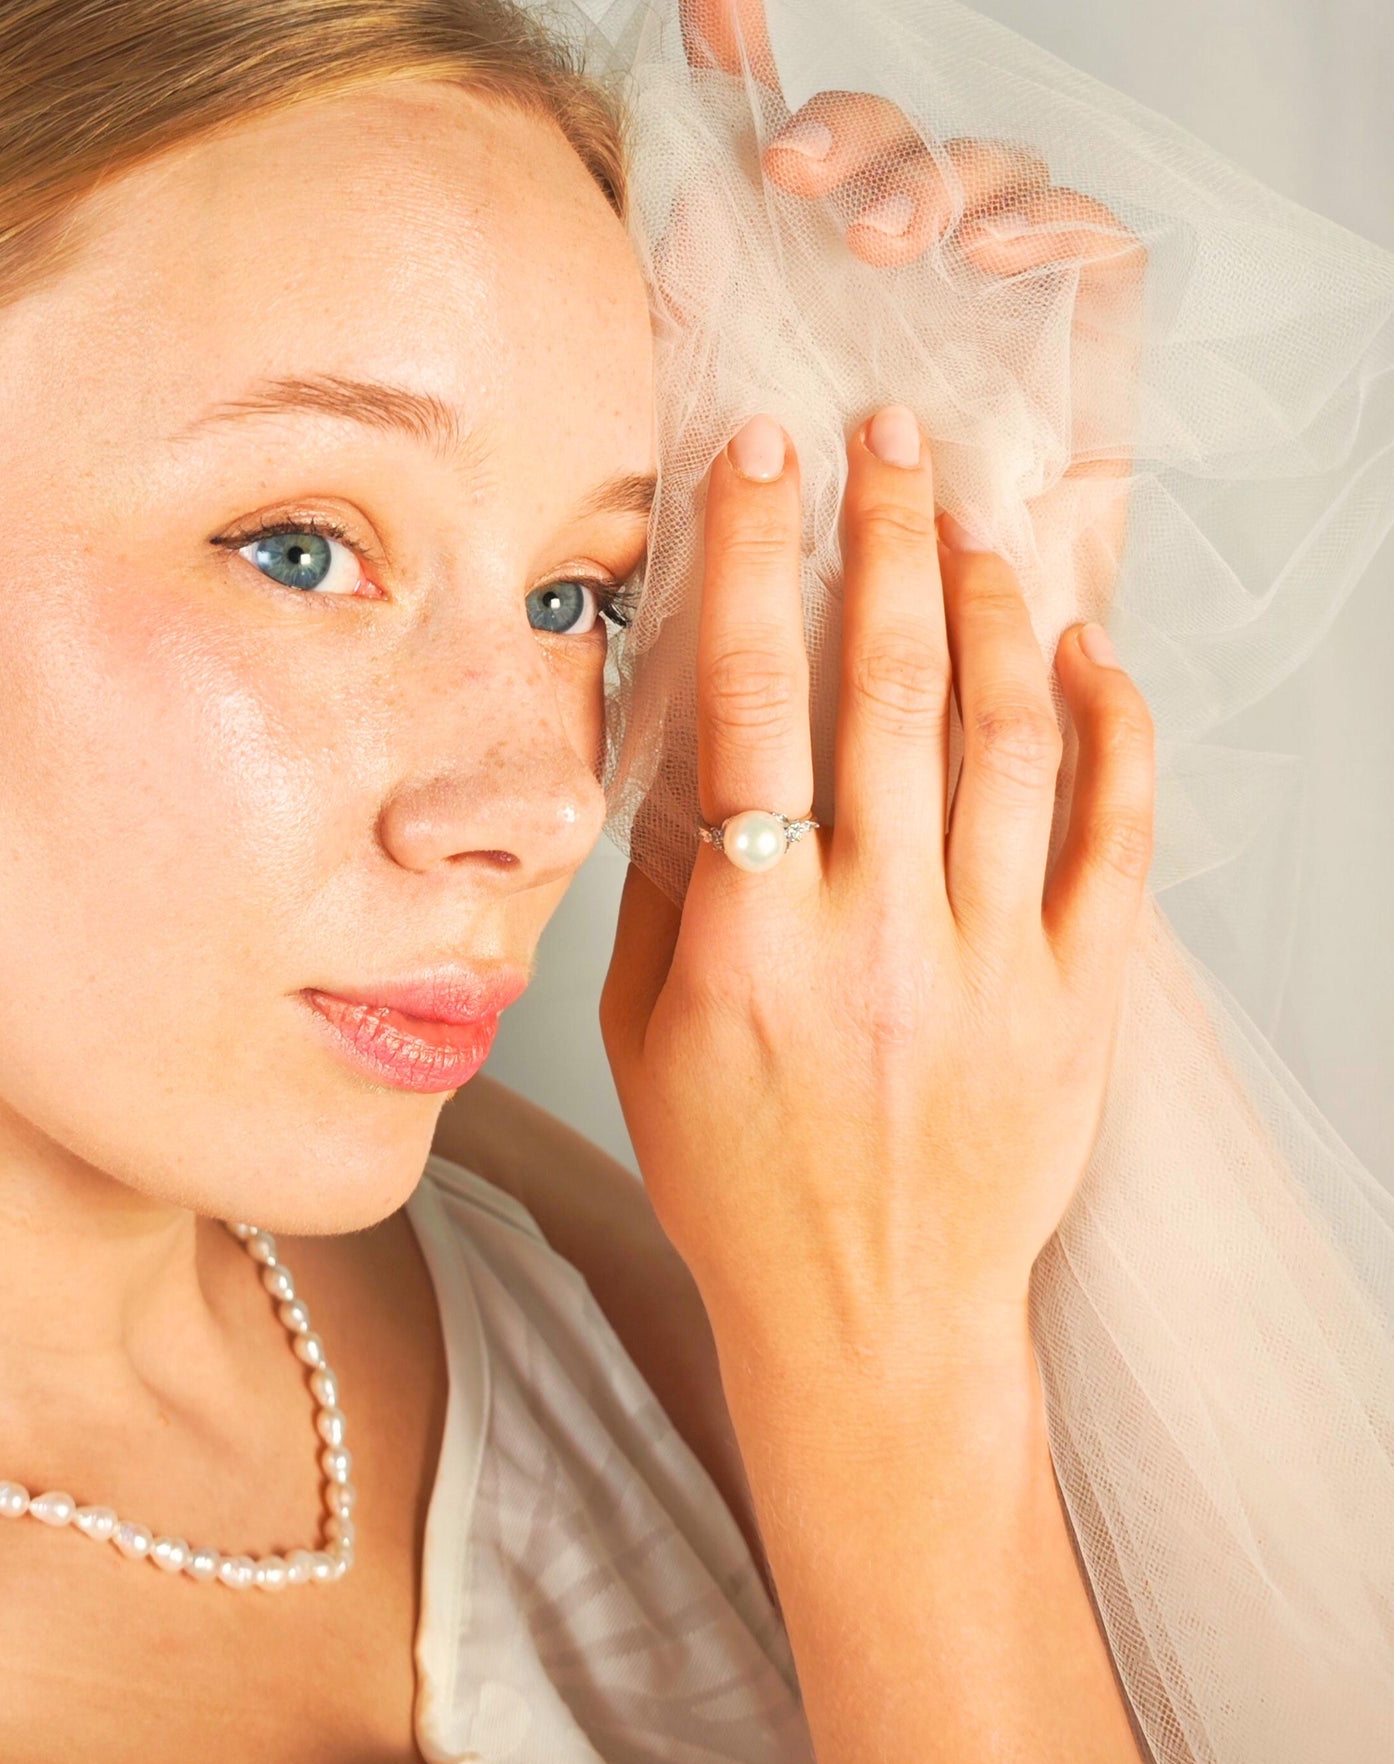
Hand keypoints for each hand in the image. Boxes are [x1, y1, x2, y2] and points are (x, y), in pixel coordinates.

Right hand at [601, 405, 1154, 1391]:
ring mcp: (994, 963)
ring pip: (1015, 735)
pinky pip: (1118, 835)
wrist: (870, 1323)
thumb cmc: (738, 1185)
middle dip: (893, 535)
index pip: (754, 702)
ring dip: (997, 606)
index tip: (768, 459)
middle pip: (896, 684)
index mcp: (754, 938)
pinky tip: (1091, 651)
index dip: (762, 557)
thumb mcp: (644, 1039)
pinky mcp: (1080, 1000)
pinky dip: (1115, 726)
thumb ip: (668, 887)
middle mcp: (879, 932)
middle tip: (892, 440)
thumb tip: (687, 744)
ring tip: (977, 525)